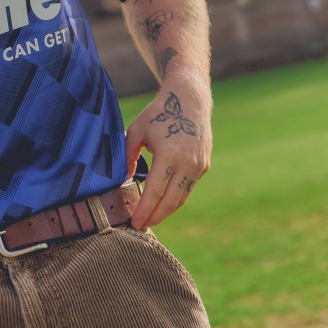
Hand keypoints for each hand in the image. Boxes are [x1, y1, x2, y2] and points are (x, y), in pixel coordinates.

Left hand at [125, 78, 211, 228]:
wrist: (190, 100)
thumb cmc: (158, 113)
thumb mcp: (136, 131)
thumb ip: (129, 157)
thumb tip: (124, 180)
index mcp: (170, 154)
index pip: (155, 190)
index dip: (144, 209)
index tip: (134, 222)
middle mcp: (188, 163)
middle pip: (170, 201)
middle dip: (155, 216)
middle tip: (140, 227)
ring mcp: (199, 166)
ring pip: (181, 198)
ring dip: (166, 212)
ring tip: (149, 220)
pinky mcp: (203, 166)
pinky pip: (187, 188)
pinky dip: (174, 199)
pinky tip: (162, 204)